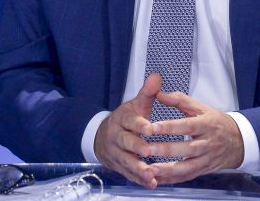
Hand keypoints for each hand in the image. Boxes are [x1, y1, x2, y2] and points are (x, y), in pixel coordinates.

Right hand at [93, 73, 160, 187]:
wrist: (103, 137)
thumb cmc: (127, 119)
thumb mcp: (136, 104)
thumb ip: (148, 93)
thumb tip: (157, 76)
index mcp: (122, 118)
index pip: (130, 120)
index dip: (139, 124)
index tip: (150, 128)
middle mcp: (116, 136)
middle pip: (125, 142)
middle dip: (137, 147)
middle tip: (149, 151)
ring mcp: (116, 153)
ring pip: (126, 160)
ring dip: (138, 168)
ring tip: (151, 174)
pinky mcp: (119, 166)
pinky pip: (128, 174)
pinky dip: (139, 179)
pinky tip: (151, 183)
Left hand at [145, 91, 244, 184]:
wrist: (237, 140)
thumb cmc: (215, 122)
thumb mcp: (201, 107)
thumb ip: (179, 100)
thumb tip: (159, 93)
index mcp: (206, 124)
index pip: (187, 126)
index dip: (169, 127)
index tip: (152, 127)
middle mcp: (208, 143)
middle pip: (186, 148)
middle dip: (165, 150)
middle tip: (146, 149)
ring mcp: (207, 158)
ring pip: (187, 167)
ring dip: (168, 169)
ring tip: (150, 168)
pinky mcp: (204, 170)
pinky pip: (187, 177)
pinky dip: (172, 180)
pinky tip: (158, 179)